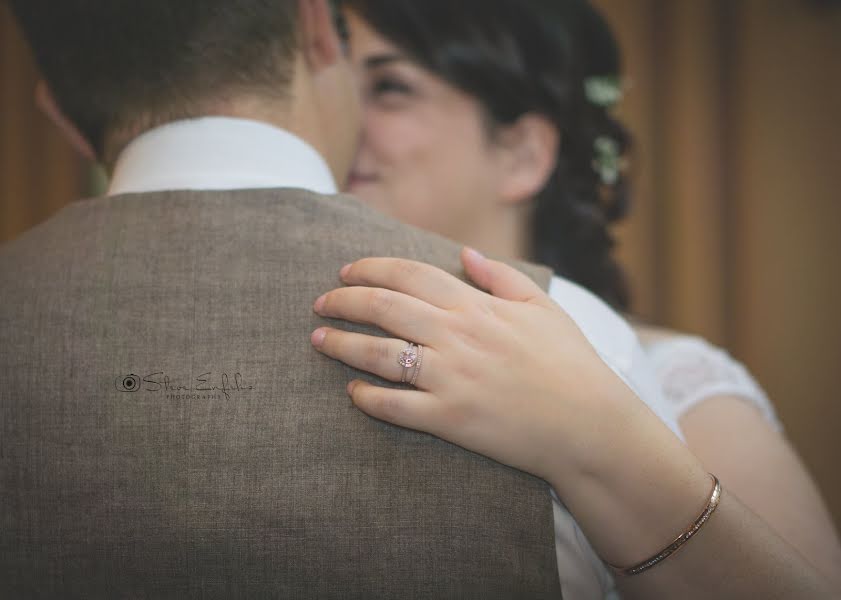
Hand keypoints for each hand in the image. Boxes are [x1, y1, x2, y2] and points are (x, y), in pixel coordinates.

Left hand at [310, 247, 643, 486]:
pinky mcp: (448, 419)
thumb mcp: (542, 308)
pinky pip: (394, 406)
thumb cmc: (570, 363)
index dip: (370, 268)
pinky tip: (353, 391)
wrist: (588, 425)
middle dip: (343, 301)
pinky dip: (367, 397)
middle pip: (383, 308)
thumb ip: (501, 276)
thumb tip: (465, 252)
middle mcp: (456, 336)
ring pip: (378, 355)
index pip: (409, 274)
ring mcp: (449, 378)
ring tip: (318, 341)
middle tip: (320, 304)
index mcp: (476, 306)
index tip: (345, 272)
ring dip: (341, 345)